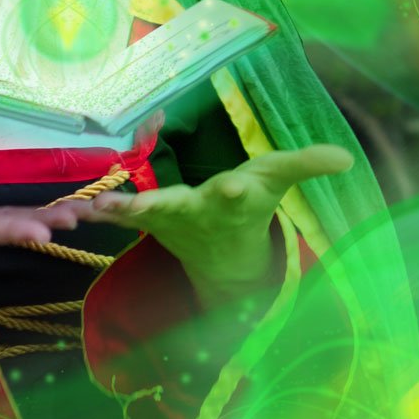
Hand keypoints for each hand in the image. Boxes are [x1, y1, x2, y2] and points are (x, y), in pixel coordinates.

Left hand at [64, 146, 352, 305]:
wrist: (224, 259)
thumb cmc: (251, 205)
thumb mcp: (280, 180)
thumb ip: (308, 164)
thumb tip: (348, 159)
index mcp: (233, 200)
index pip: (238, 194)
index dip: (237, 190)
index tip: (233, 186)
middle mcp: (198, 211)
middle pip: (181, 206)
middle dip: (163, 204)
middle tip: (143, 206)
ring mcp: (167, 219)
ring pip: (141, 214)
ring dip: (119, 211)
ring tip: (97, 208)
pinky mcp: (143, 219)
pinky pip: (116, 214)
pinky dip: (92, 211)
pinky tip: (70, 209)